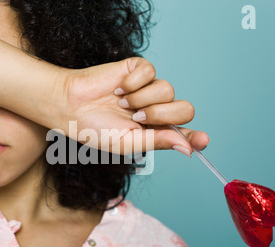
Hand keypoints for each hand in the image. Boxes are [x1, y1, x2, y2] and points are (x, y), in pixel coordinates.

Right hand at [61, 57, 208, 155]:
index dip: (196, 138)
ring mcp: (148, 88)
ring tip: (121, 103)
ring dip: (142, 99)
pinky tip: (119, 89)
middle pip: (184, 109)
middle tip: (137, 117)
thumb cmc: (95, 129)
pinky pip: (150, 72)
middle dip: (161, 115)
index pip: (184, 134)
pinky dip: (133, 82)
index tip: (203, 141)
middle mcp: (156, 109)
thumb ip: (158, 141)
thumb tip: (187, 148)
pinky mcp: (138, 70)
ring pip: (168, 90)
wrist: (71, 107)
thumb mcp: (128, 143)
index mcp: (155, 131)